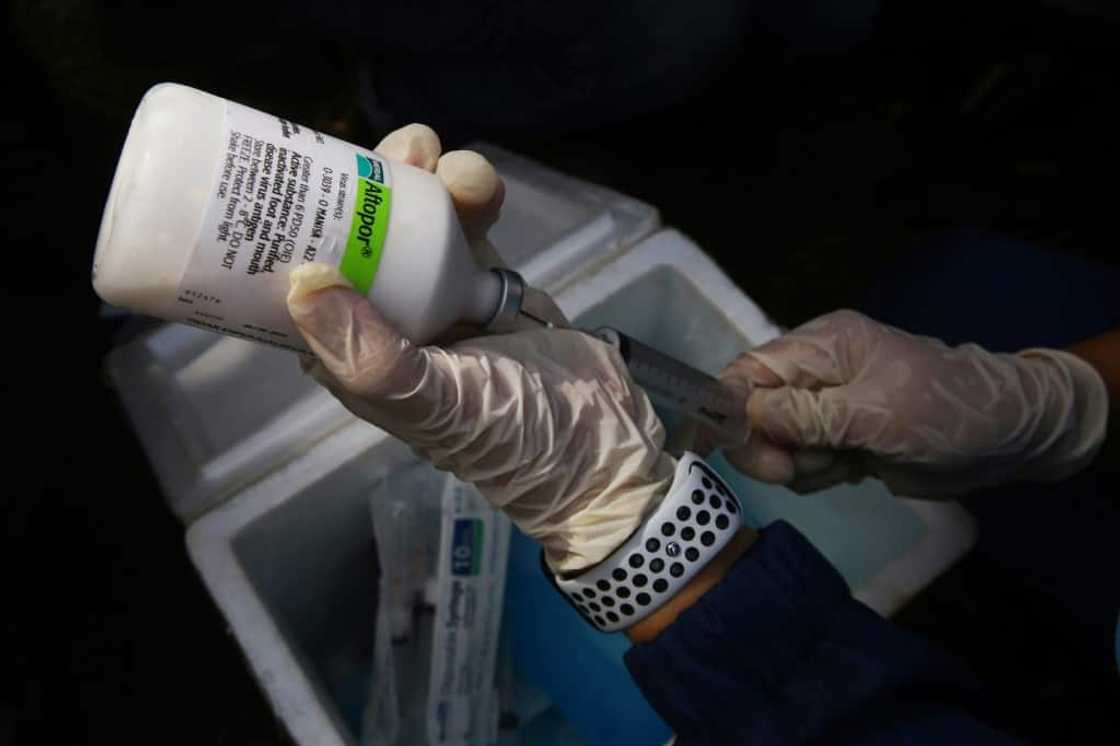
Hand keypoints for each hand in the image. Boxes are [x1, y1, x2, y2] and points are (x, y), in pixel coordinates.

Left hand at [287, 124, 674, 572]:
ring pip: (411, 218)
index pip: (303, 286)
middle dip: (362, 187)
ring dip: (420, 179)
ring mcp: (437, 292)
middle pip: (356, 236)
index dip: (293, 229)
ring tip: (436, 159)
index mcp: (353, 356)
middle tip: (382, 157)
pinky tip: (477, 183)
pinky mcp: (486, 273)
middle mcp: (386, 318)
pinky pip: (466, 220)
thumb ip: (371, 355)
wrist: (602, 438)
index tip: (298, 176)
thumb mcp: (435, 404)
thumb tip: (305, 281)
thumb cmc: (510, 434)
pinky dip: (468, 192)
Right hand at [714, 310, 1107, 496]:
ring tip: (844, 463)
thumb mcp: (876, 413)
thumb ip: (807, 415)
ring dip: (800, 466)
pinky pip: (802, 464)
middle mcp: (816, 373)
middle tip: (797, 470)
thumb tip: (743, 415)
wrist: (1011, 438)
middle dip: (769, 447)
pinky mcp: (841, 441)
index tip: (731, 451)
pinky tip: (852, 471)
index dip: (728, 410)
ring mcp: (828, 409)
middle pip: (753, 413)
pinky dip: (817, 476)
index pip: (747, 373)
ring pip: (776, 444)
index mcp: (821, 346)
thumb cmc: (946, 413)